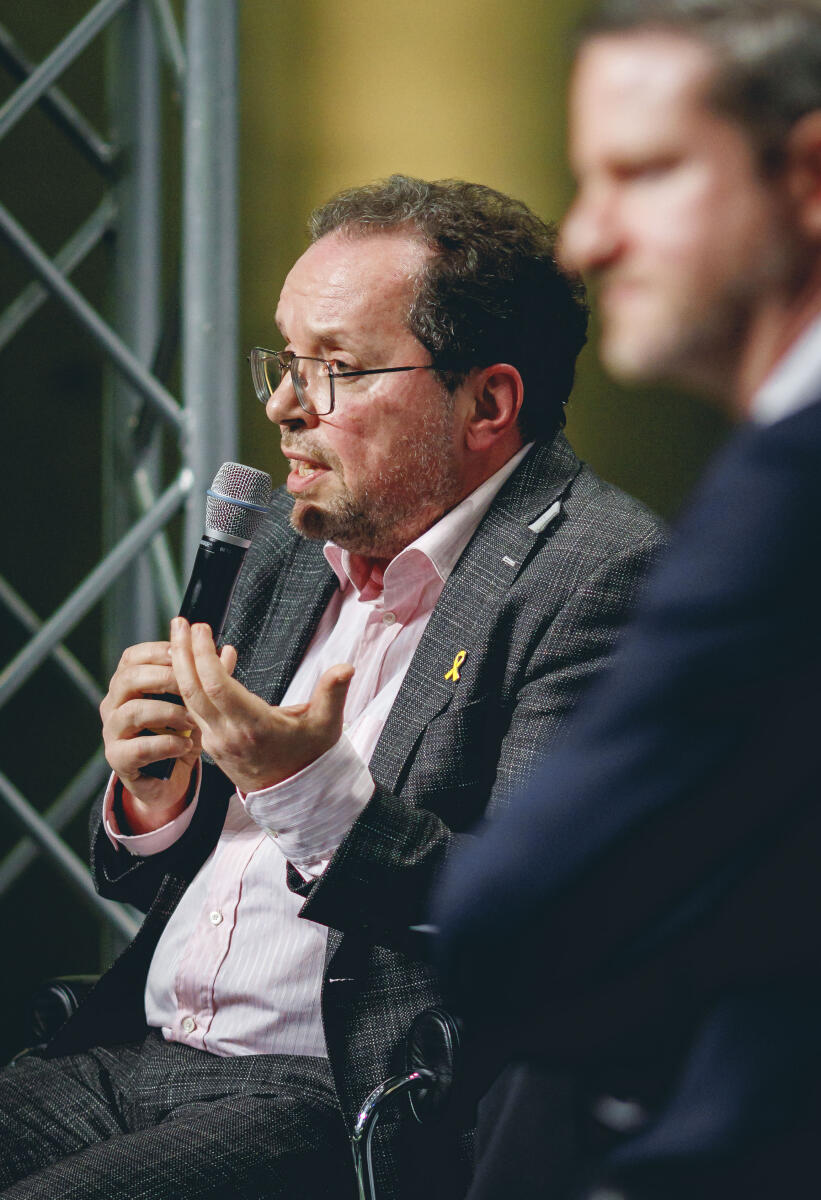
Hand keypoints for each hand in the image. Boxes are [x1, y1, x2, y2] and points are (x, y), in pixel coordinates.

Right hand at [100, 640, 206, 830]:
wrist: (167, 777)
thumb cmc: (178, 733)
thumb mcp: (193, 704)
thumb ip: (205, 678)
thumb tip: (227, 652)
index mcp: (127, 684)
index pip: (133, 657)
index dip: (159, 652)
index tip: (186, 655)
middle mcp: (114, 704)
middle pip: (128, 678)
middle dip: (164, 678)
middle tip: (191, 687)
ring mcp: (112, 731)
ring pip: (132, 711)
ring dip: (168, 712)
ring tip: (192, 720)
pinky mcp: (118, 758)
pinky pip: (138, 747)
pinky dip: (165, 744)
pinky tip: (185, 744)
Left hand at [169, 617, 353, 793]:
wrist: (293, 795)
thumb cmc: (309, 757)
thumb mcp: (327, 726)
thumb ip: (333, 693)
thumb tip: (346, 667)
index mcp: (253, 727)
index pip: (218, 688)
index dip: (205, 656)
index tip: (202, 628)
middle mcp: (228, 735)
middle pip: (193, 690)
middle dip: (182, 653)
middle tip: (179, 623)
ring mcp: (216, 741)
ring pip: (189, 700)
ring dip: (181, 666)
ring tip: (180, 636)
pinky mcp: (212, 743)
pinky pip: (197, 708)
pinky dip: (195, 683)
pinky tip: (205, 661)